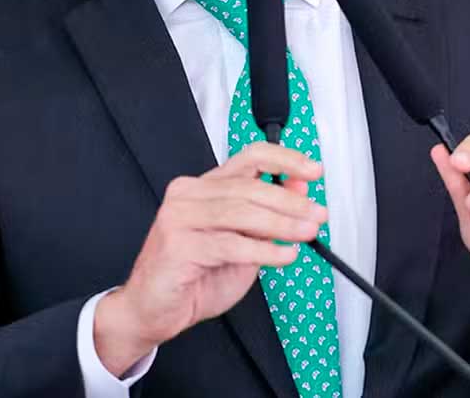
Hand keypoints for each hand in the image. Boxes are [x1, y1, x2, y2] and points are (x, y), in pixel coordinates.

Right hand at [94, 142, 325, 376]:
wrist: (152, 311)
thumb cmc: (193, 277)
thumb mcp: (243, 243)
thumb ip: (267, 216)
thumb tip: (298, 189)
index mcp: (205, 186)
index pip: (249, 157)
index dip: (284, 160)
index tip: (312, 170)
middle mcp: (189, 193)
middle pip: (249, 186)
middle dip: (290, 201)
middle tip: (317, 213)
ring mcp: (179, 216)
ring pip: (241, 212)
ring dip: (281, 223)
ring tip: (306, 233)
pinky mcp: (177, 244)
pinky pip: (230, 243)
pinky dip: (263, 250)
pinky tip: (284, 255)